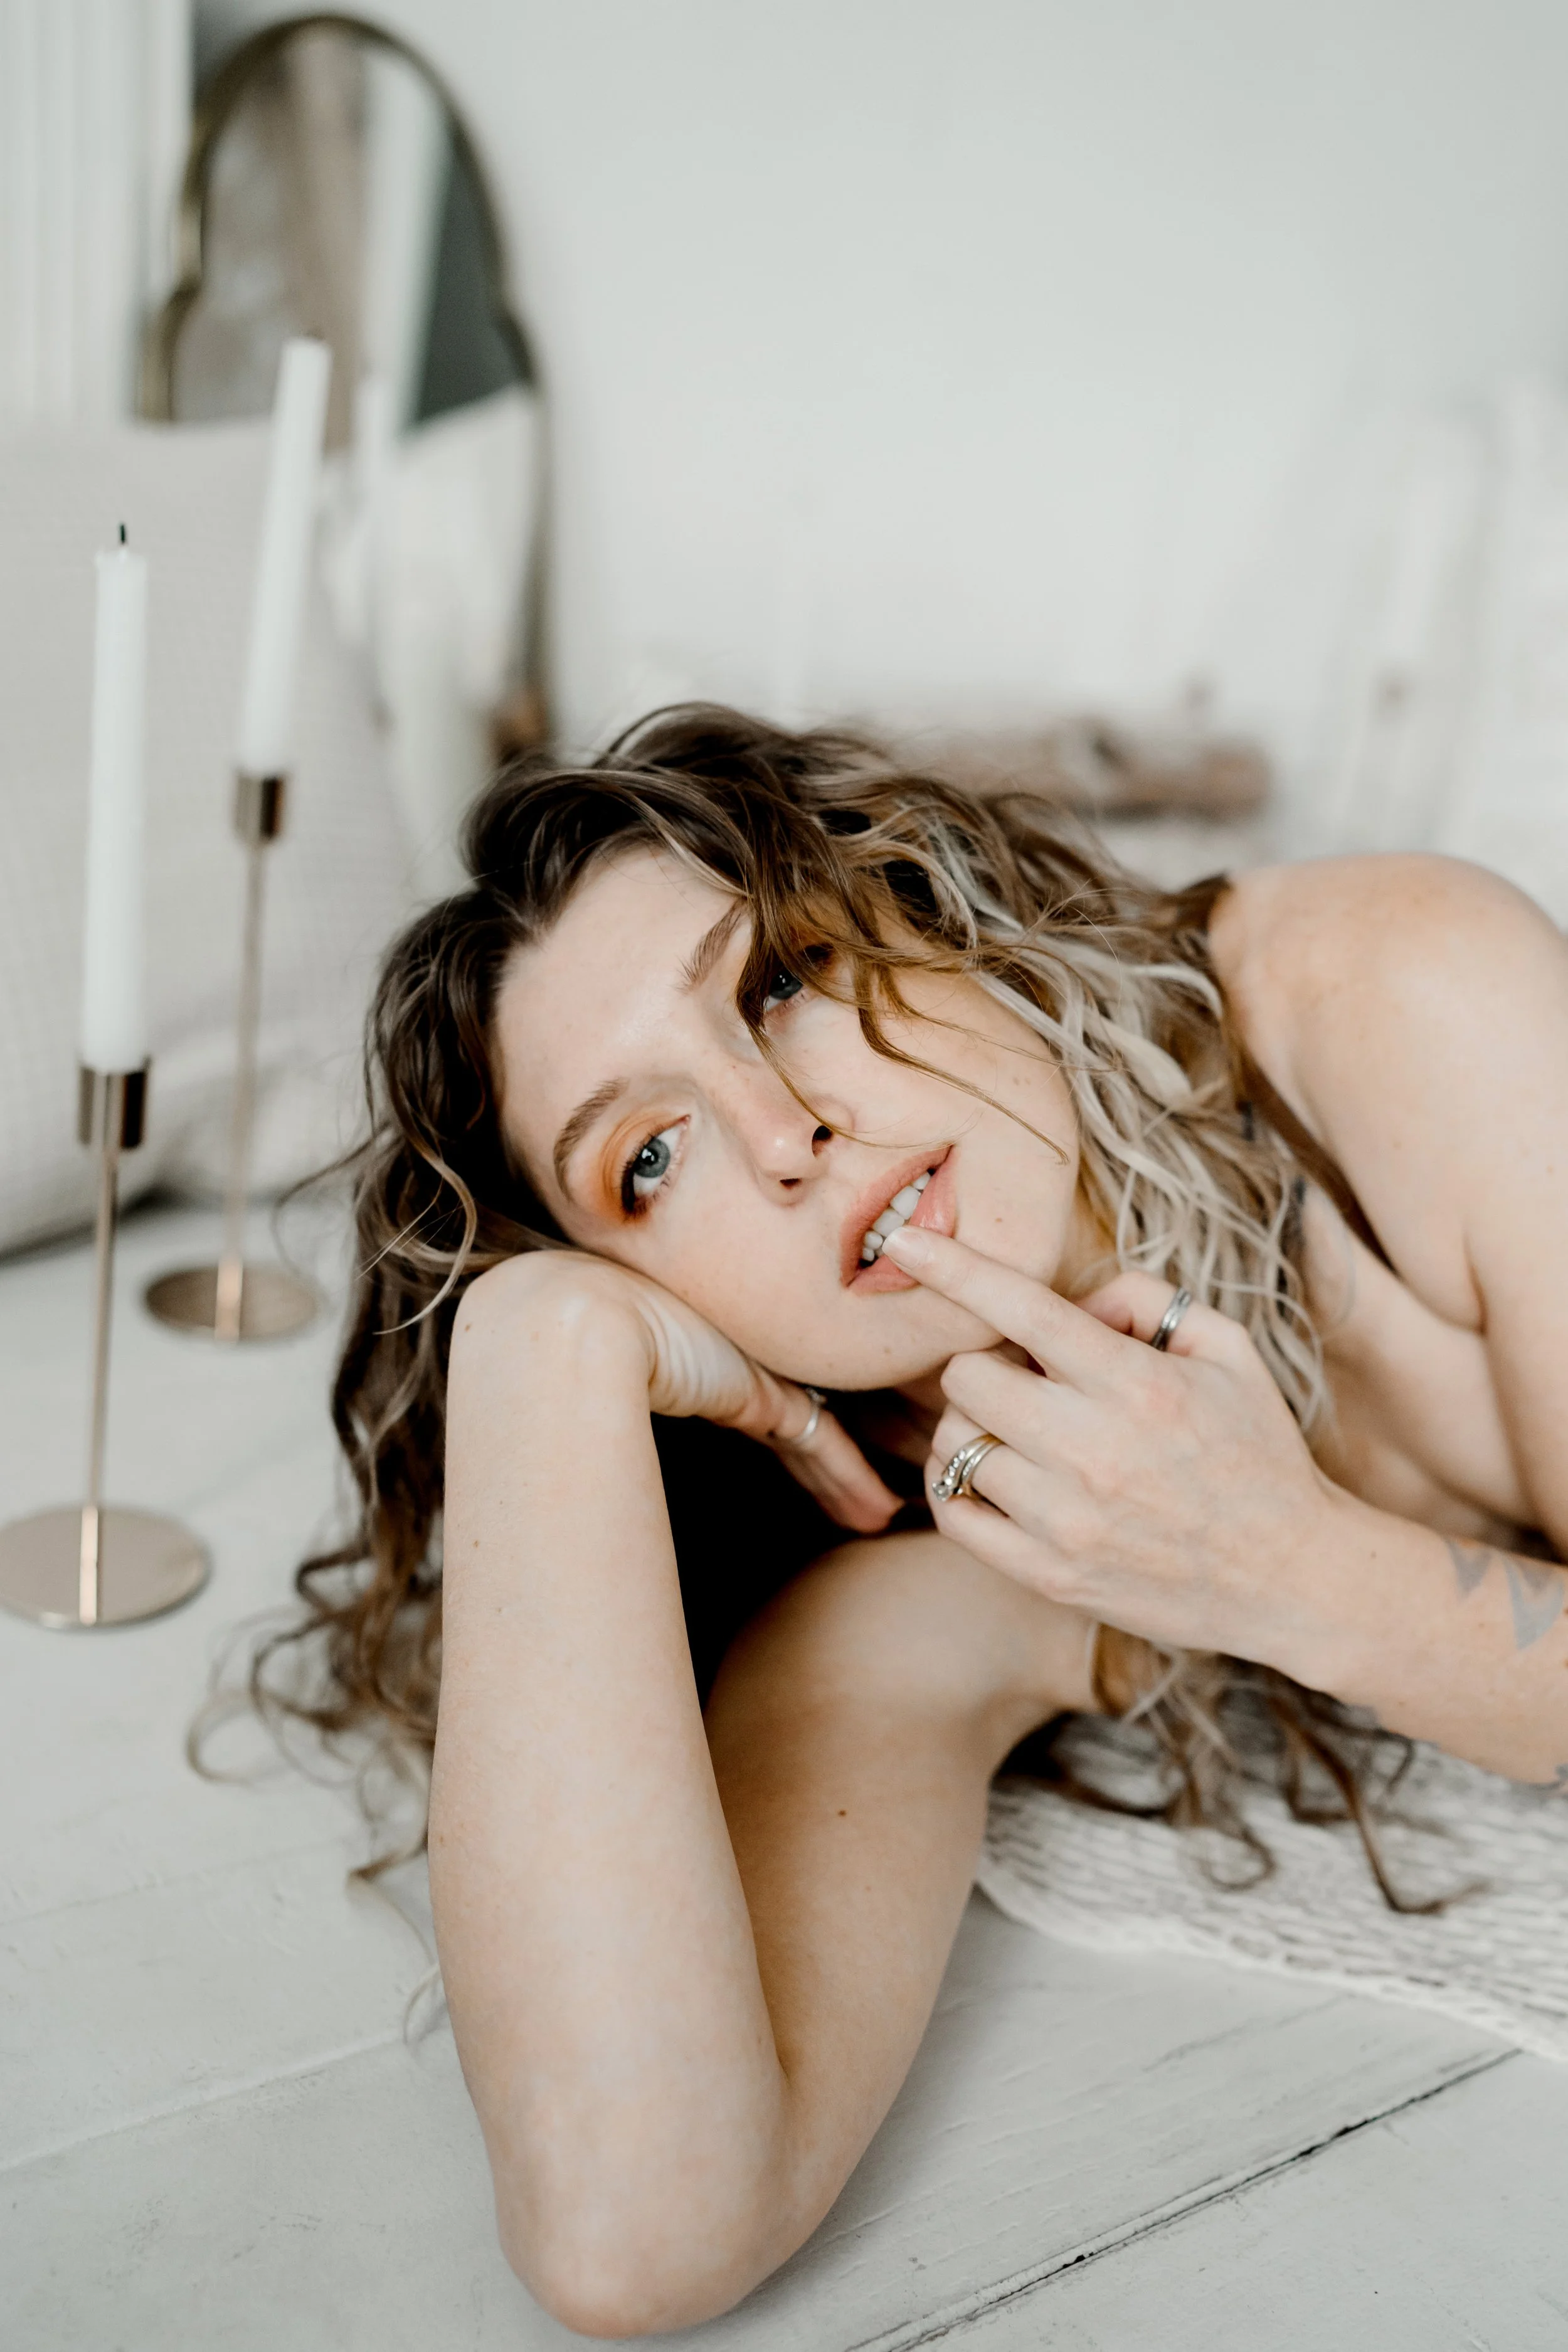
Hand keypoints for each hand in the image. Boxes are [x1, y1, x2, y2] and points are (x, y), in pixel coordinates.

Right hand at [472, 1250, 899, 1535]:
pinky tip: (876, 1510)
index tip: (814, 1468)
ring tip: (881, 1514)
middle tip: (871, 1495)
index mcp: (688, 1346)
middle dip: (831, 1457)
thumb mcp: (588, 1364)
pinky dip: (849, 1480)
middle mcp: (726, 1352)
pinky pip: (821, 1445)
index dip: (784, 1433)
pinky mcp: (764, 1393)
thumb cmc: (561, 1341)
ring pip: (815, 1433)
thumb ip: (600, 1391)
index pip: (752, 1394)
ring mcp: (749, 1367)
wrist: (569, 1318)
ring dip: (847, 1479)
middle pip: (792, 1411)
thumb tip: (565, 1448)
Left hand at [880, 1225, 1333, 1664]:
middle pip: (968, 1377)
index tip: (903, 1241)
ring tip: (1022, 1431)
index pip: (1024, 1309)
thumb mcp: (1229, 1352)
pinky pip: (954, 1513)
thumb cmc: (1259, 1454)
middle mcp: (1093, 1452)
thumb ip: (1147, 1300)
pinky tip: (996, 1475)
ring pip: (954, 1443)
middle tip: (1028, 1380)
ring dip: (974, 1425)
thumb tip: (1075, 1299)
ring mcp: (1065, 1520)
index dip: (954, 1267)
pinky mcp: (1049, 1575)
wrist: (1292, 1579)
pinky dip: (957, 1483)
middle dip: (986, 1364)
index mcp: (1138, 1386)